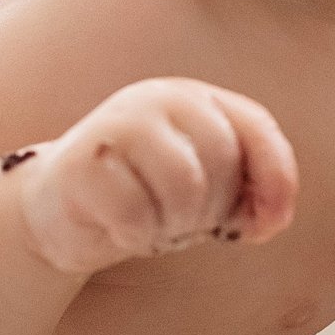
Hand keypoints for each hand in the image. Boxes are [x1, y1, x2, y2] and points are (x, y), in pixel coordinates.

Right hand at [15, 78, 298, 274]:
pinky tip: (119, 228)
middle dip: (213, 209)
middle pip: (222, 160)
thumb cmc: (144, 197)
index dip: (275, 178)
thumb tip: (274, 219)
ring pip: (184, 187)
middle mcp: (157, 99)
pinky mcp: (81, 163)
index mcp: (195, 100)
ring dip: (174, 224)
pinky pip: (137, 215)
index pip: (255, 127)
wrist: (59, 211)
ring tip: (152, 223)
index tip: (272, 224)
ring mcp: (117, 125)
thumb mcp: (206, 189)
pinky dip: (136, 235)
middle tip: (183, 223)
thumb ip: (249, 192)